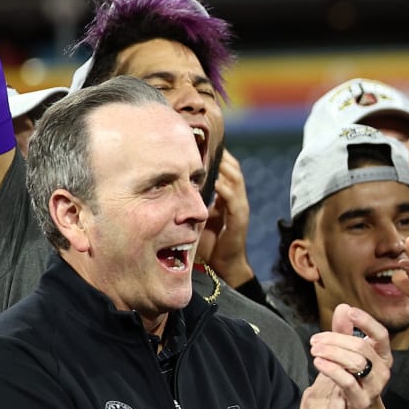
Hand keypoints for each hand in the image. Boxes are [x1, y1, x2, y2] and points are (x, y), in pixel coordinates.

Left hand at [198, 150, 254, 286]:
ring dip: (222, 166)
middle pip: (232, 168)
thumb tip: (168, 188)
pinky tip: (212, 181)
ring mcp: (239, 207)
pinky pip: (232, 198)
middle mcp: (235, 198)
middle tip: (203, 141)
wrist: (223, 267)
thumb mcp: (196, 217)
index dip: (214, 154)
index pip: (224, 168)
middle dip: (219, 154)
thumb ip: (190, 202)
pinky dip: (223, 188)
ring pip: (235, 178)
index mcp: (226, 196)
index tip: (199, 141)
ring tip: (208, 154)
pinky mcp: (239, 218)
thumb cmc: (207, 243)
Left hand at [307, 305, 391, 408]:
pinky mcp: (360, 406)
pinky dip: (333, 370)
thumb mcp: (339, 361)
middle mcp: (380, 375)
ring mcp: (372, 391)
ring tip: (314, 351)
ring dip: (335, 352)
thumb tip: (343, 308)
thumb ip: (343, 335)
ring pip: (360, 363)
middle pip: (365, 347)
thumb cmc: (337, 397)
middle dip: (338, 339)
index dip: (367, 322)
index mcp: (378, 362)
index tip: (349, 312)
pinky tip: (318, 363)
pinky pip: (350, 384)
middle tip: (315, 341)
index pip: (381, 336)